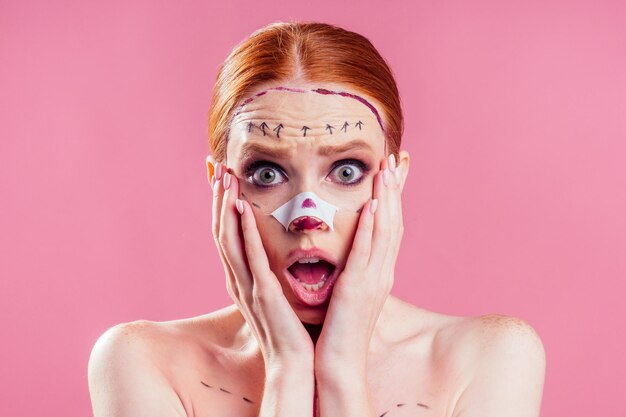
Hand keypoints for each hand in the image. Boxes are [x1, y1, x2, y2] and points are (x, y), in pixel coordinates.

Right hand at [210, 161, 313, 367]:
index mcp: (241, 278)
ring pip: (228, 239)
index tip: (220, 176)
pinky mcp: (264, 294)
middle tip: (217, 166)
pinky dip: (244, 232)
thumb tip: (271, 249)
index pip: (225, 233)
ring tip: (226, 178)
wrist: (295, 363)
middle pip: (220, 230)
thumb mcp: (273, 292)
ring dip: (225, 207)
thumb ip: (266, 271)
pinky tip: (243, 209)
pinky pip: (251, 258)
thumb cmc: (288, 328)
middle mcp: (238, 279)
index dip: (220, 204)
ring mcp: (248, 287)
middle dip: (217, 198)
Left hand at [314, 154, 403, 379]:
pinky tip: (373, 205)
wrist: (339, 362)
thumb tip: (346, 252)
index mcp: (378, 272)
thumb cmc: (340, 329)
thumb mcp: (348, 293)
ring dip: (387, 199)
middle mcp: (382, 272)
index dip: (394, 197)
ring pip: (385, 231)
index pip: (390, 226)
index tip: (394, 171)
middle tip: (396, 158)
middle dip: (395, 189)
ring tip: (387, 170)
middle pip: (393, 222)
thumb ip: (351, 270)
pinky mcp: (358, 288)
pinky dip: (373, 227)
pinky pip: (368, 252)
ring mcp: (374, 279)